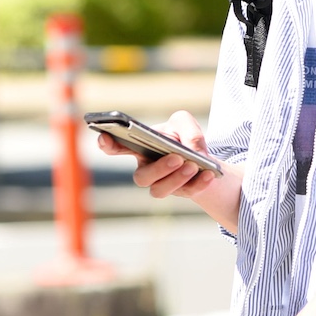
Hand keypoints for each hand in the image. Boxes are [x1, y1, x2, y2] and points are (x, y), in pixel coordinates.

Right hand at [95, 110, 242, 232]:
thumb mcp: (185, 123)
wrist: (204, 157)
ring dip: (177, 178)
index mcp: (139, 148)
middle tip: (177, 158)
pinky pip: (187, 192)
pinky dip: (199, 183)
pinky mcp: (181, 192)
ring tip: (193, 165)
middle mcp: (146, 169)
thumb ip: (186, 128)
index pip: (116, 148)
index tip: (105, 137)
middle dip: (159, 169)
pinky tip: (209, 174)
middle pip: (142, 177)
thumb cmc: (185, 137)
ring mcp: (162, 183)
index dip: (107, 144)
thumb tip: (192, 150)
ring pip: (160, 190)